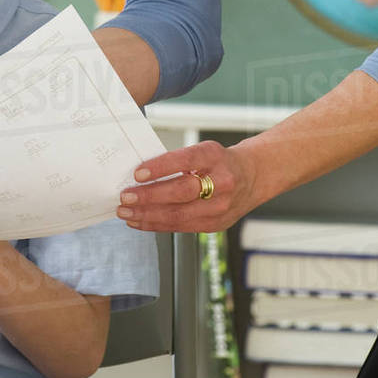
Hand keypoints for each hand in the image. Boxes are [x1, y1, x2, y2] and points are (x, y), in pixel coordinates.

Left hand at [117, 139, 259, 232]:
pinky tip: (139, 221)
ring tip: (125, 212)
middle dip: (149, 197)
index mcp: (214, 157)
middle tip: (125, 197)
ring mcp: (220, 207)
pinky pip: (181, 227)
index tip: (138, 173)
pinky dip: (156, 224)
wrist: (253, 176)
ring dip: (147, 215)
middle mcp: (221, 182)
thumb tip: (140, 175)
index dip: (161, 167)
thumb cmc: (219, 161)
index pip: (186, 161)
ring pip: (179, 215)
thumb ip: (178, 160)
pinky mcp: (215, 224)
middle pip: (181, 192)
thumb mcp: (203, 150)